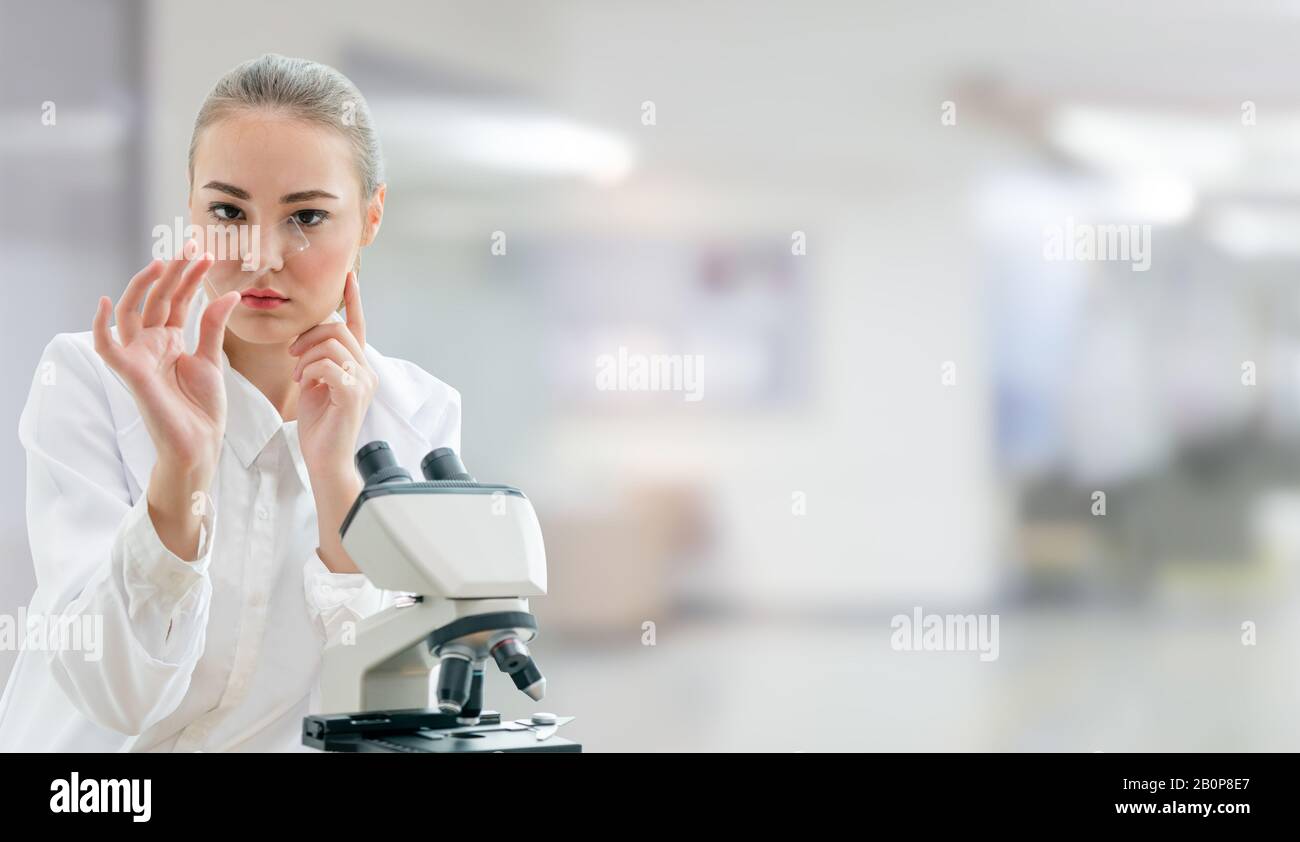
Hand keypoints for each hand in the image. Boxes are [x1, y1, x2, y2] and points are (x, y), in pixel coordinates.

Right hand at [92, 252, 241, 472]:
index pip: (176, 300)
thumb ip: (213, 326)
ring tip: (163, 262)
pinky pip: (107, 346)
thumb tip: (228, 294)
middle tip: (193, 247)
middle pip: (157, 299)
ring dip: (144, 286)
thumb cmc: (202, 407)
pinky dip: (101, 325)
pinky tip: (106, 301)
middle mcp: (151, 343)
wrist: (199, 442)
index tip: (206, 255)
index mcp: (170, 340)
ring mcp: (139, 356)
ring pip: (133, 312)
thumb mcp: (212, 359)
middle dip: (174, 272)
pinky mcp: (130, 372)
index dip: (189, 277)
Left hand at [290, 271, 377, 484]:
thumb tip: (309, 338)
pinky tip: (304, 384)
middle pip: (338, 329)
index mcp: (359, 366)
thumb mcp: (315, 382)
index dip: (353, 300)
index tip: (349, 278)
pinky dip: (309, 369)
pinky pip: (327, 364)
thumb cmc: (319, 423)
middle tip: (293, 354)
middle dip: (309, 335)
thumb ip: (318, 359)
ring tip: (298, 374)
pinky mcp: (354, 393)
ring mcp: (363, 381)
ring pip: (331, 344)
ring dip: (306, 355)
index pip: (358, 325)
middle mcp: (367, 370)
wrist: (325, 458)